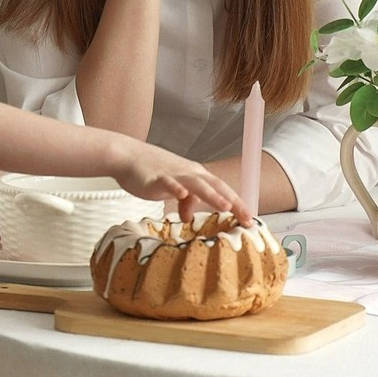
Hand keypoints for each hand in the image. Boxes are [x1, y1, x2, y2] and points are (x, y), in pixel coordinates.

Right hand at [114, 140, 251, 226]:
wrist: (127, 156)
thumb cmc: (151, 172)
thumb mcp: (172, 188)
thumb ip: (184, 202)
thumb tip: (188, 217)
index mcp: (196, 175)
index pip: (222, 189)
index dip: (238, 204)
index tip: (250, 220)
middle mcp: (189, 173)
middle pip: (216, 186)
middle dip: (233, 202)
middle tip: (247, 218)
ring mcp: (174, 174)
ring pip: (196, 184)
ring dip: (211, 194)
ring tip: (225, 206)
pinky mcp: (156, 177)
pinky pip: (167, 182)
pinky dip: (175, 188)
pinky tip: (181, 194)